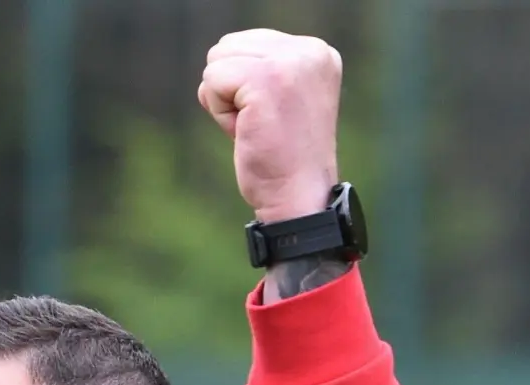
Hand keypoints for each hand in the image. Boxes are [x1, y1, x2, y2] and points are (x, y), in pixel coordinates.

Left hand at [198, 30, 342, 221]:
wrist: (299, 196)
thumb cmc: (283, 156)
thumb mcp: (280, 98)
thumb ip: (260, 67)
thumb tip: (219, 54)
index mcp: (317, 52)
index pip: (247, 42)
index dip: (243, 85)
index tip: (274, 116)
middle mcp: (309, 51)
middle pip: (228, 47)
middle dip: (232, 90)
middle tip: (262, 124)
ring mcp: (290, 63)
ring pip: (217, 63)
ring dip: (225, 102)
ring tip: (256, 127)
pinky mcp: (265, 80)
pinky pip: (212, 82)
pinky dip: (220, 113)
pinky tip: (247, 132)